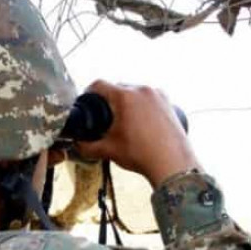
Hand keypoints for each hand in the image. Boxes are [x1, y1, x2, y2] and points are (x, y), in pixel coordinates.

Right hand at [75, 80, 201, 187]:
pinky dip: (142, 105)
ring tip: (124, 119)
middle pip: (118, 87)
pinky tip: (141, 120)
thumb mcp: (109, 150)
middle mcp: (142, 90)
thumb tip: (77, 146)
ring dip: (127, 101)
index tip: (87, 100)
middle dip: (109, 99)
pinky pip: (150, 97)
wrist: (172, 164)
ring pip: (135, 92)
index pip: (99, 85)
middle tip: (105, 115)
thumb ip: (88, 147)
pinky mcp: (169, 103)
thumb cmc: (142, 155)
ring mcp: (158, 95)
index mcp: (125, 97)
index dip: (89, 92)